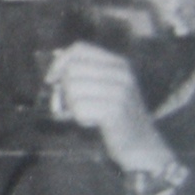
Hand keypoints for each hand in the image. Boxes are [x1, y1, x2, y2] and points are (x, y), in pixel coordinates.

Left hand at [44, 42, 175, 172]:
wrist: (143, 146)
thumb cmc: (116, 117)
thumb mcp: (105, 88)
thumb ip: (84, 74)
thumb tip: (55, 61)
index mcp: (119, 63)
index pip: (80, 49)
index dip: (60, 63)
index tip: (52, 80)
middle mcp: (122, 74)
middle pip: (72, 69)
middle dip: (64, 89)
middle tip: (72, 105)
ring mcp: (120, 91)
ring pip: (72, 90)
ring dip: (73, 106)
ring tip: (89, 114)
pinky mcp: (115, 111)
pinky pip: (78, 109)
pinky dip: (79, 118)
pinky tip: (94, 123)